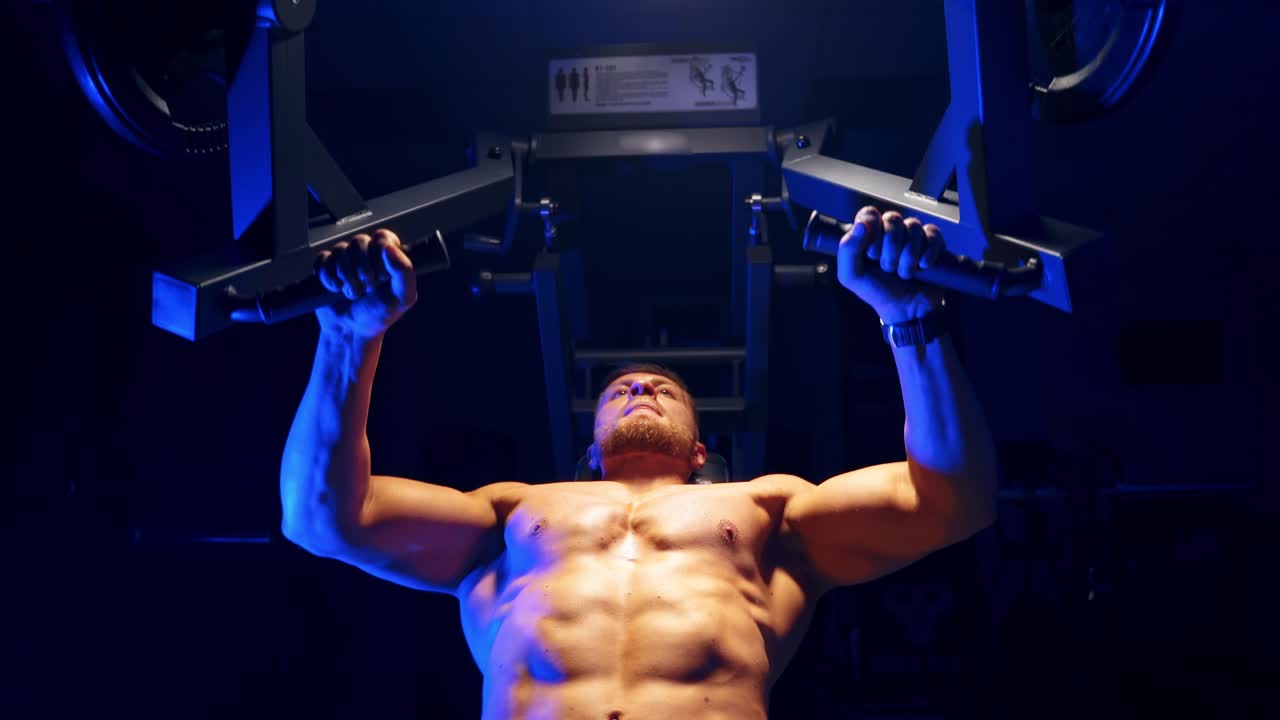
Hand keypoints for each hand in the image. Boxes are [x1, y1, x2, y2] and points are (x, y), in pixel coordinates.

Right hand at [313, 229, 416, 338]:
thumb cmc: (378, 315)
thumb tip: (389, 248)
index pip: (382, 236)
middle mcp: (365, 254)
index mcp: (386, 257)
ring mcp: (344, 259)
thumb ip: (404, 271)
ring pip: (340, 250)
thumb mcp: (402, 298)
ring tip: (353, 293)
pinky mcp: (325, 267)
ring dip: (346, 276)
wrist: (351, 332)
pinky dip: (329, 278)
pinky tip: (336, 290)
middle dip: (362, 269)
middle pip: (360, 240)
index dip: (380, 253)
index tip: (381, 275)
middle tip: (367, 288)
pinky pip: (323, 260)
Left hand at [837, 206, 946, 322]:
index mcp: (870, 234)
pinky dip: (927, 253)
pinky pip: (933, 235)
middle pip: (893, 219)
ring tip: (904, 273)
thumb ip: (847, 249)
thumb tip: (860, 225)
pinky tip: (923, 267)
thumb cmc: (877, 292)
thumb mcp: (851, 276)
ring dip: (908, 255)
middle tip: (888, 268)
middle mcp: (891, 231)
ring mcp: (913, 236)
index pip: (870, 213)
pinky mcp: (933, 243)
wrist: (905, 310)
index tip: (872, 252)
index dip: (872, 229)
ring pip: (913, 226)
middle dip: (890, 248)